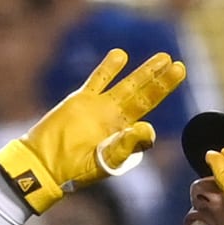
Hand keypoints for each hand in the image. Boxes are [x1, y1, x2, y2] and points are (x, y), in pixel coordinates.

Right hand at [0, 49, 186, 212]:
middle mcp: (115, 119)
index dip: (153, 120)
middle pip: (144, 96)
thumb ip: (126, 145)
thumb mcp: (104, 161)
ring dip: (144, 72)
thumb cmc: (74, 169)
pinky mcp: (82, 99)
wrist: (44, 163)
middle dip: (161, 82)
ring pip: (127, 84)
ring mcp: (100, 107)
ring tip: (163, 58)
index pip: (146, 122)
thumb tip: (149, 127)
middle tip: (179, 66)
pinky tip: (121, 55)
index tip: (152, 118)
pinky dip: (109, 68)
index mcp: (124, 137)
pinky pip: (99, 80)